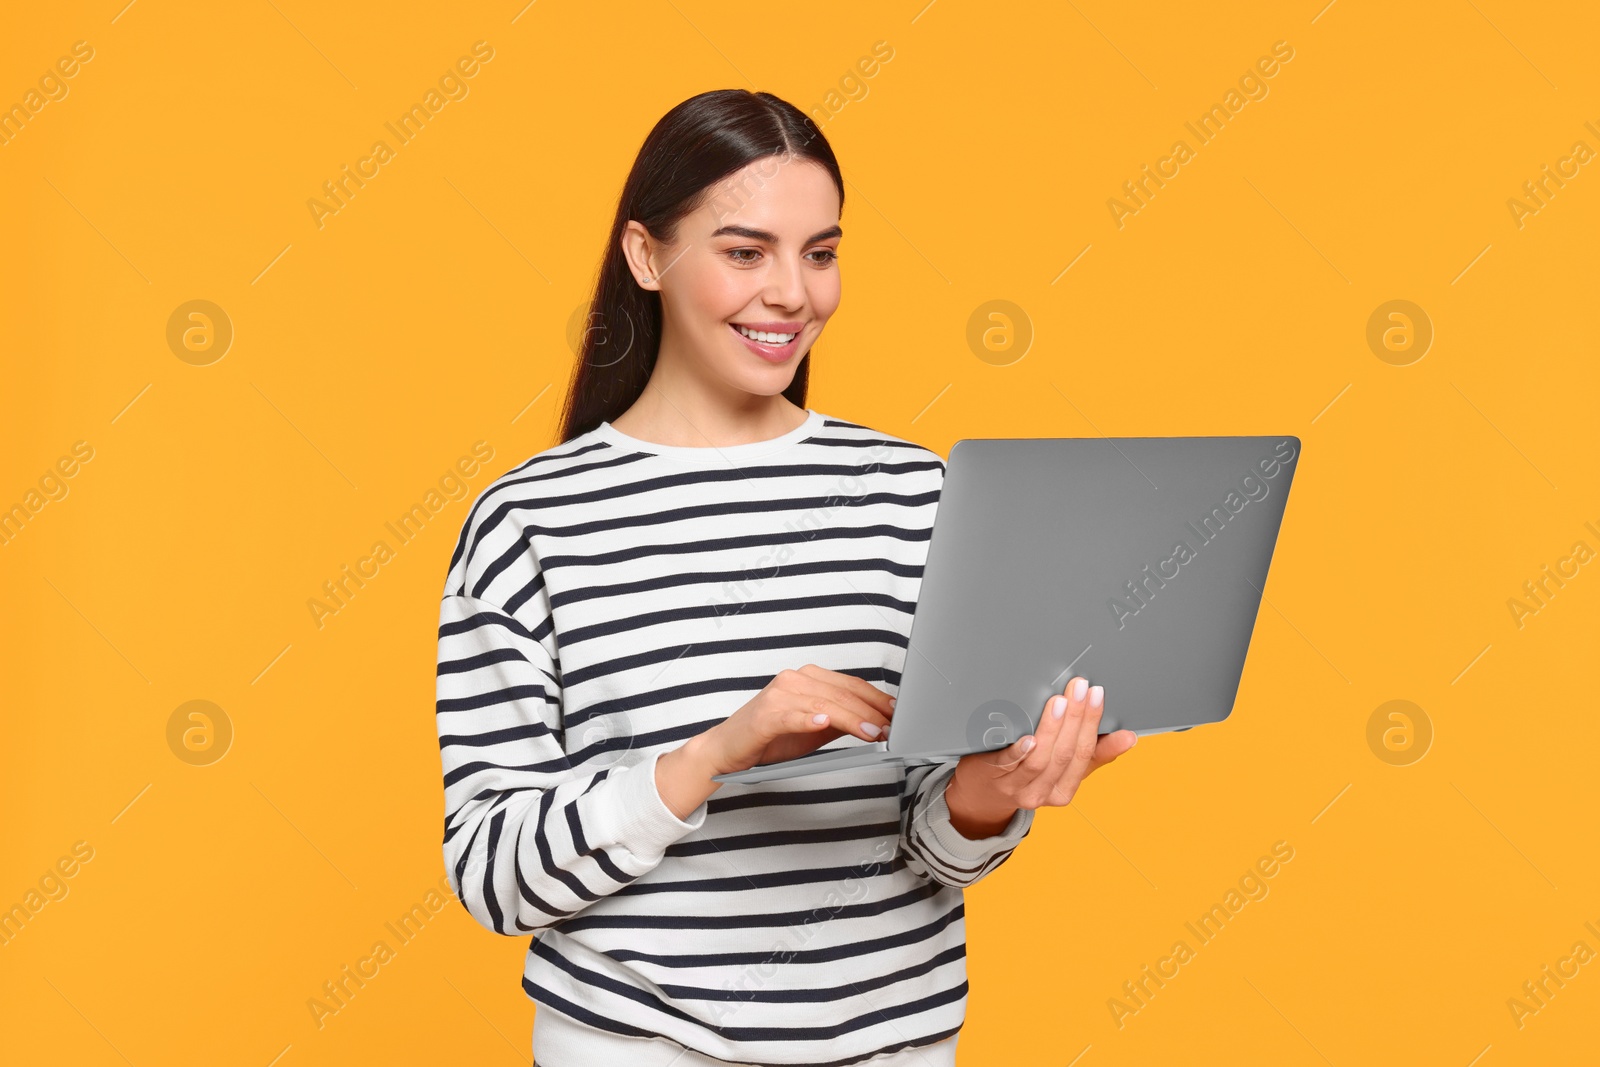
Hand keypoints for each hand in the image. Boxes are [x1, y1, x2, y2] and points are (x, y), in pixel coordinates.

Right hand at [701, 665, 895, 775]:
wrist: (727, 749)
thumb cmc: (770, 737)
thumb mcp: (815, 728)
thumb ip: (841, 720)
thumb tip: (876, 720)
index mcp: (808, 678)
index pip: (850, 685)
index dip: (876, 699)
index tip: (896, 715)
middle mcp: (794, 680)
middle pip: (842, 693)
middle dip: (871, 711)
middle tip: (891, 728)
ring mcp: (779, 695)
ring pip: (824, 703)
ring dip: (851, 718)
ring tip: (873, 731)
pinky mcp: (765, 715)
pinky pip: (792, 714)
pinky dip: (809, 718)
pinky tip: (823, 722)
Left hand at [946, 676, 1136, 829]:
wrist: (982, 793)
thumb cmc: (1029, 773)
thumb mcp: (1064, 769)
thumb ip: (1095, 753)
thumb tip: (1129, 738)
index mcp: (1064, 791)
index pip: (1084, 755)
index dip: (1092, 723)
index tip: (1097, 695)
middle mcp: (1041, 793)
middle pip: (1064, 755)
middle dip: (1076, 719)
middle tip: (1080, 688)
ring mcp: (1014, 786)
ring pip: (1040, 760)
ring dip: (1052, 729)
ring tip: (1060, 701)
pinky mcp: (990, 775)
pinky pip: (1007, 764)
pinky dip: (1019, 752)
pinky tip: (1027, 737)